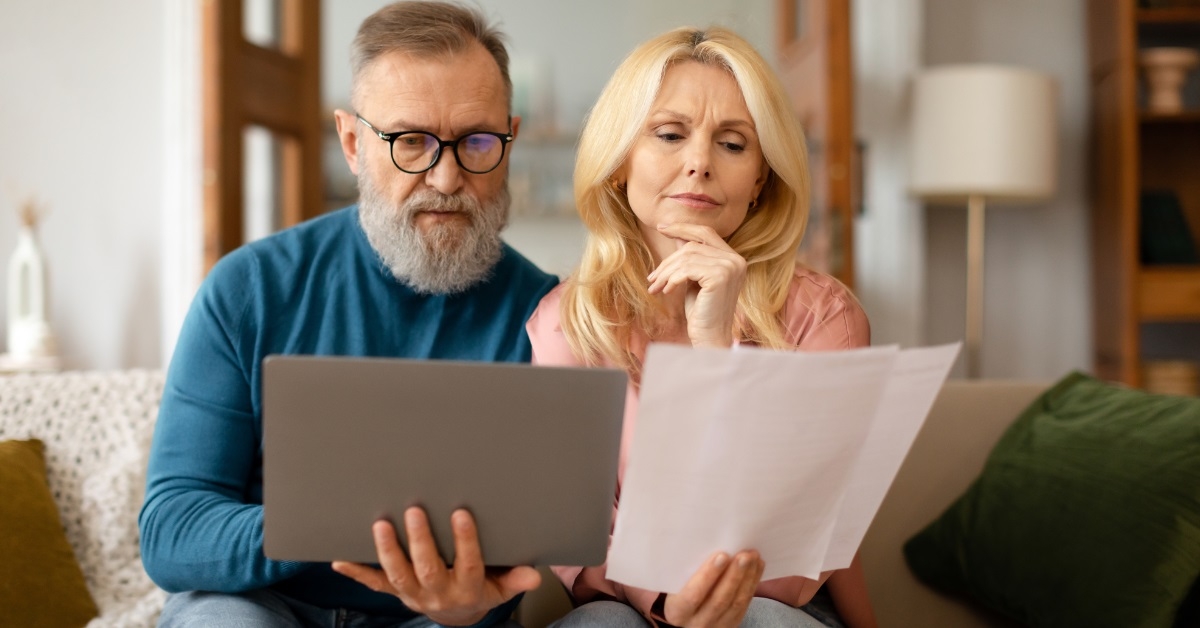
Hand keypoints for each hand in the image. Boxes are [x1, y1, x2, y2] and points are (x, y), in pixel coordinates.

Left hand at [331, 507, 540, 625]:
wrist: (456, 617)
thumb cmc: (480, 592)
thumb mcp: (502, 588)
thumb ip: (515, 579)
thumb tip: (534, 576)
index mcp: (468, 587)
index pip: (469, 564)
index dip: (466, 541)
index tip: (461, 513)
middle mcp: (438, 592)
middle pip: (428, 568)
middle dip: (420, 541)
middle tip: (414, 510)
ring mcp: (413, 593)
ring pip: (397, 575)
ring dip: (387, 551)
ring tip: (381, 525)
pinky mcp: (395, 592)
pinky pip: (374, 584)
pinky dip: (356, 572)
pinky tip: (339, 559)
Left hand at [646, 223, 746, 347]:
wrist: (710, 338)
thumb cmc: (701, 312)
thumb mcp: (694, 279)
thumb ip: (691, 258)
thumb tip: (677, 235)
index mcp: (734, 258)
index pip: (706, 233)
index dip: (683, 228)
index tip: (661, 227)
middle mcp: (736, 260)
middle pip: (692, 246)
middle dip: (668, 261)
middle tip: (652, 278)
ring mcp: (730, 267)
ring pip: (687, 257)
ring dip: (666, 272)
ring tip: (655, 287)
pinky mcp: (720, 277)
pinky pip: (687, 269)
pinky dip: (672, 279)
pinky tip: (666, 292)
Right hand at [662, 550, 763, 627]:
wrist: (686, 616)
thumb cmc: (675, 592)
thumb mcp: (671, 586)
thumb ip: (683, 573)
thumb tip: (703, 547)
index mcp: (677, 612)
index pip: (692, 596)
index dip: (708, 575)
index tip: (721, 556)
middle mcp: (697, 623)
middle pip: (719, 600)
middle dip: (734, 575)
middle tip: (744, 554)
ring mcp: (716, 626)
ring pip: (736, 603)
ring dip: (747, 578)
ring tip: (753, 557)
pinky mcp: (731, 624)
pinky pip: (745, 605)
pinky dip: (752, 584)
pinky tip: (757, 567)